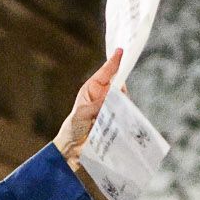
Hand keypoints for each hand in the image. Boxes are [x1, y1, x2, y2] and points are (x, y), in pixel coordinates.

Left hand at [53, 49, 123, 168]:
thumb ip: (96, 105)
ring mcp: (110, 106)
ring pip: (123, 98)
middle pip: (117, 83)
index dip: (114, 62)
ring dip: (123, 102)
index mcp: (92, 89)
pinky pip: (125, 112)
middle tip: (121, 90)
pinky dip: (126, 113)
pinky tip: (124, 117)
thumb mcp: (82, 114)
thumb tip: (110, 96)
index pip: (105, 72)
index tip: (121, 51)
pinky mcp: (116, 118)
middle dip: (121, 84)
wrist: (74, 148)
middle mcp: (103, 95)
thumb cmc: (73, 128)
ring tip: (114, 111)